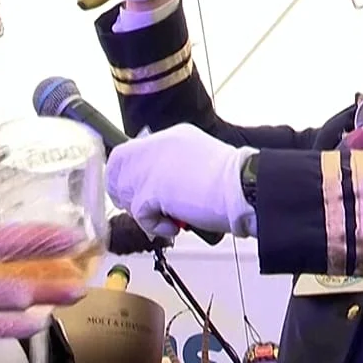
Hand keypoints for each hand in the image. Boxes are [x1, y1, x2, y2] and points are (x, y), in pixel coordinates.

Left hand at [106, 123, 255, 237]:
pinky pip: (139, 214)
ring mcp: (151, 167)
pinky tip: (174, 225)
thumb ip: (177, 167)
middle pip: (118, 167)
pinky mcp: (150, 190)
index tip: (138, 193)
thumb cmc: (234, 181)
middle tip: (147, 209)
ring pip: (125, 191)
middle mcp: (156, 145)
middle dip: (128, 192)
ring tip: (167, 218)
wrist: (244, 186)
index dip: (130, 175)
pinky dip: (156, 226)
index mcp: (170, 137)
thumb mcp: (200, 160)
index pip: (131, 152)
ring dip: (143, 211)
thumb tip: (160, 191)